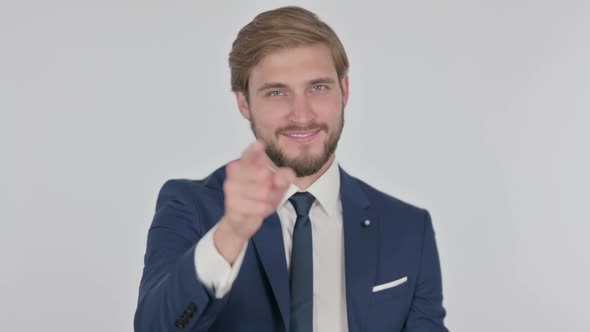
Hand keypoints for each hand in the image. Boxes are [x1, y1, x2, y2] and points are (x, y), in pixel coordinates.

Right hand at [215, 141, 294, 262]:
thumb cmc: (260, 197)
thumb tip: (279, 176)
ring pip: (263, 192)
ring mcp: (231, 189)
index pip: (249, 155)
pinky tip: (259, 209)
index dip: (254, 150)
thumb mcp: (278, 185)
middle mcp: (234, 173)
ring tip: (264, 201)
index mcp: (245, 163)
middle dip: (273, 185)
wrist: (242, 220)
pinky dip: (264, 210)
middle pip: (263, 174)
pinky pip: (259, 207)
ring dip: (269, 199)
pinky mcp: (232, 205)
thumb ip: (284, 177)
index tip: (260, 144)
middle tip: (270, 190)